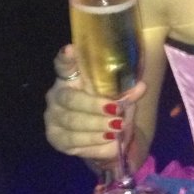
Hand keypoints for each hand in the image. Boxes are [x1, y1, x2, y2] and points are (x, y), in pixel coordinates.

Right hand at [44, 45, 145, 162]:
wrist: (102, 137)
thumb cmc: (106, 107)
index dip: (66, 58)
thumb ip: (125, 92)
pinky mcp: (56, 139)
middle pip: (71, 100)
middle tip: (116, 111)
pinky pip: (75, 143)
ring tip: (118, 129)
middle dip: (94, 106)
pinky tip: (111, 144)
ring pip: (73, 123)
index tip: (71, 50)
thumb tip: (140, 86)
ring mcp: (53, 119)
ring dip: (97, 127)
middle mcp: (56, 96)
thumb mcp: (117, 98)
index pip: (63, 64)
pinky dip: (95, 144)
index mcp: (69, 78)